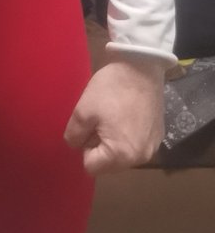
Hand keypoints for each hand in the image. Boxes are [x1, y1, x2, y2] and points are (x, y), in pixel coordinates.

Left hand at [63, 55, 165, 175]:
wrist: (142, 66)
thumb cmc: (111, 89)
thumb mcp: (83, 111)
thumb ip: (73, 136)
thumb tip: (76, 146)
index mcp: (121, 155)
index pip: (91, 167)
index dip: (84, 147)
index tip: (89, 126)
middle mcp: (140, 158)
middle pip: (108, 164)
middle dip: (99, 146)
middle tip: (100, 120)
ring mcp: (152, 147)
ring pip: (122, 155)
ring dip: (113, 141)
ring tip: (114, 116)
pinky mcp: (158, 136)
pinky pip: (135, 144)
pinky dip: (128, 134)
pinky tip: (127, 114)